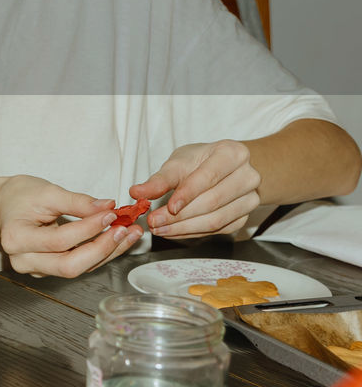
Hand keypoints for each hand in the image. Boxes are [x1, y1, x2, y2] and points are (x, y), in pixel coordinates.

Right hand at [0, 175, 142, 276]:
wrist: (4, 205)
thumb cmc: (19, 196)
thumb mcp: (47, 191)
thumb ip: (78, 202)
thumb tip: (107, 208)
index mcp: (16, 239)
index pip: (59, 240)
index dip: (88, 229)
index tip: (110, 214)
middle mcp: (23, 260)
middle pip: (69, 266)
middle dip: (101, 249)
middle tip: (124, 230)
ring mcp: (35, 268)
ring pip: (77, 269)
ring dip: (107, 253)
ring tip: (128, 234)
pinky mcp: (48, 269)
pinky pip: (78, 265)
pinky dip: (99, 253)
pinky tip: (116, 240)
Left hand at [133, 140, 260, 237]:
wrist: (223, 168)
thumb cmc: (200, 161)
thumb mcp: (178, 162)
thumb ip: (159, 179)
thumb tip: (136, 193)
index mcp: (232, 153)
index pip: (209, 177)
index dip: (188, 194)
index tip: (168, 206)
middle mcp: (248, 176)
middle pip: (213, 201)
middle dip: (180, 216)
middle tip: (154, 222)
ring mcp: (250, 198)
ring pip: (216, 220)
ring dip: (184, 228)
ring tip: (159, 229)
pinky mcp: (244, 217)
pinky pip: (218, 230)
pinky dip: (192, 233)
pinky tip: (173, 232)